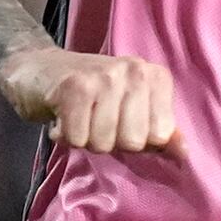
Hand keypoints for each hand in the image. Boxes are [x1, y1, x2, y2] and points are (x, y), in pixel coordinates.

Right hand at [0, 46, 181, 155]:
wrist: (37, 67)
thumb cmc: (90, 95)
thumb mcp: (131, 110)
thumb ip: (159, 132)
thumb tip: (183, 153)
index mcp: (154, 77)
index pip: (159, 136)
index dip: (134, 140)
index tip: (118, 121)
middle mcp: (134, 71)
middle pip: (132, 142)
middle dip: (109, 141)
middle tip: (94, 119)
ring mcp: (104, 77)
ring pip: (104, 142)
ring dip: (85, 139)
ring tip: (78, 117)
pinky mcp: (74, 87)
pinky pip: (78, 138)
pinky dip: (65, 136)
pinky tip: (62, 117)